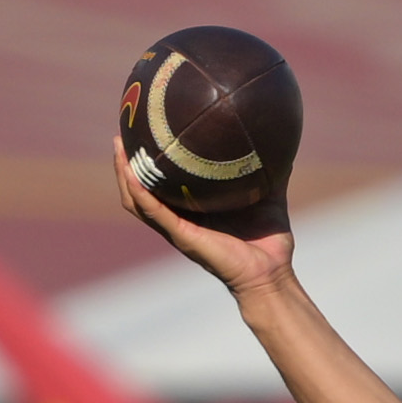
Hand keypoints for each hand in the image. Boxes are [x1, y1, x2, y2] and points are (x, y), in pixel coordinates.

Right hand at [113, 136, 293, 299]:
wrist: (270, 274)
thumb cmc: (269, 241)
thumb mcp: (269, 195)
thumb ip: (271, 169)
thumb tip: (283, 139)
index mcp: (193, 208)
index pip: (163, 181)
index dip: (151, 159)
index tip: (144, 129)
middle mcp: (179, 218)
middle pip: (140, 188)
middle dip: (127, 162)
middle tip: (121, 132)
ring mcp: (176, 228)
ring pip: (137, 200)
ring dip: (124, 174)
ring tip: (118, 147)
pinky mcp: (181, 236)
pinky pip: (153, 212)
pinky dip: (139, 193)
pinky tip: (131, 174)